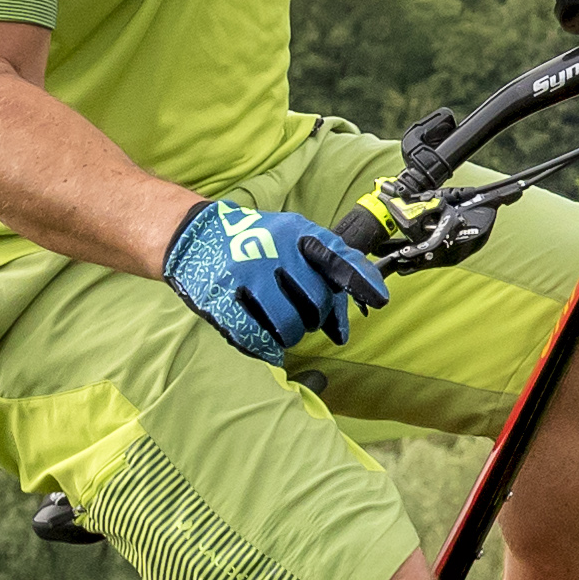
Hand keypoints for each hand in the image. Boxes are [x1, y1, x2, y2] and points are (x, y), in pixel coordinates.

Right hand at [160, 199, 389, 363]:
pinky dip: (265, 345)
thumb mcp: (293, 238)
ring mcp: (246, 276)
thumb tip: (346, 322)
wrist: (198, 238)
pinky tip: (264, 339)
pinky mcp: (223, 299)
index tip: (380, 299)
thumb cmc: (255, 242)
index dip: (360, 280)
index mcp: (295, 234)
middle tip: (305, 316)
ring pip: (288, 325)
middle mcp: (273, 251)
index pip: (337, 257)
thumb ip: (326, 268)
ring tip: (282, 324)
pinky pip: (256, 337)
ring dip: (291, 333)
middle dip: (316, 317)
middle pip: (315, 302)